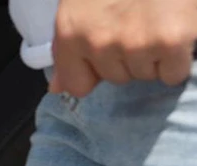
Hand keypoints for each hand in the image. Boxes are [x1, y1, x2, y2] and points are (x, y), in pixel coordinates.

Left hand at [50, 0, 196, 96]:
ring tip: (158, 18)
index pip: (77, 85)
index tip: (110, 49)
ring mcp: (134, 43)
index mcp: (70, 32)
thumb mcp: (81, 2)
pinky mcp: (170, 40)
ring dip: (154, 54)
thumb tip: (55, 88)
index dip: (96, 70)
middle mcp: (98, 42)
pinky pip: (173, 74)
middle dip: (129, 56)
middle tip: (141, 18)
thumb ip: (69, 46)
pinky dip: (179, 57)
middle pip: (116, 78)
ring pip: (145, 75)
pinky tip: (177, 28)